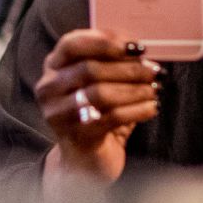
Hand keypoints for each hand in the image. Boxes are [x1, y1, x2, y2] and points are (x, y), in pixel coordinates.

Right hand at [35, 29, 161, 182]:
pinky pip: (111, 117)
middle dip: (127, 68)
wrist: (84, 161)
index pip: (72, 44)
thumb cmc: (96, 114)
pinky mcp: (76, 135)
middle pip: (89, 69)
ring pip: (100, 93)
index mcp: (53, 67)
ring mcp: (58, 114)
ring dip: (134, 89)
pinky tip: (151, 107)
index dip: (104, 41)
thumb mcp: (98, 82)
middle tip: (153, 70)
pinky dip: (136, 110)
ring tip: (154, 89)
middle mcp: (49, 88)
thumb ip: (111, 62)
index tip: (135, 47)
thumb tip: (138, 49)